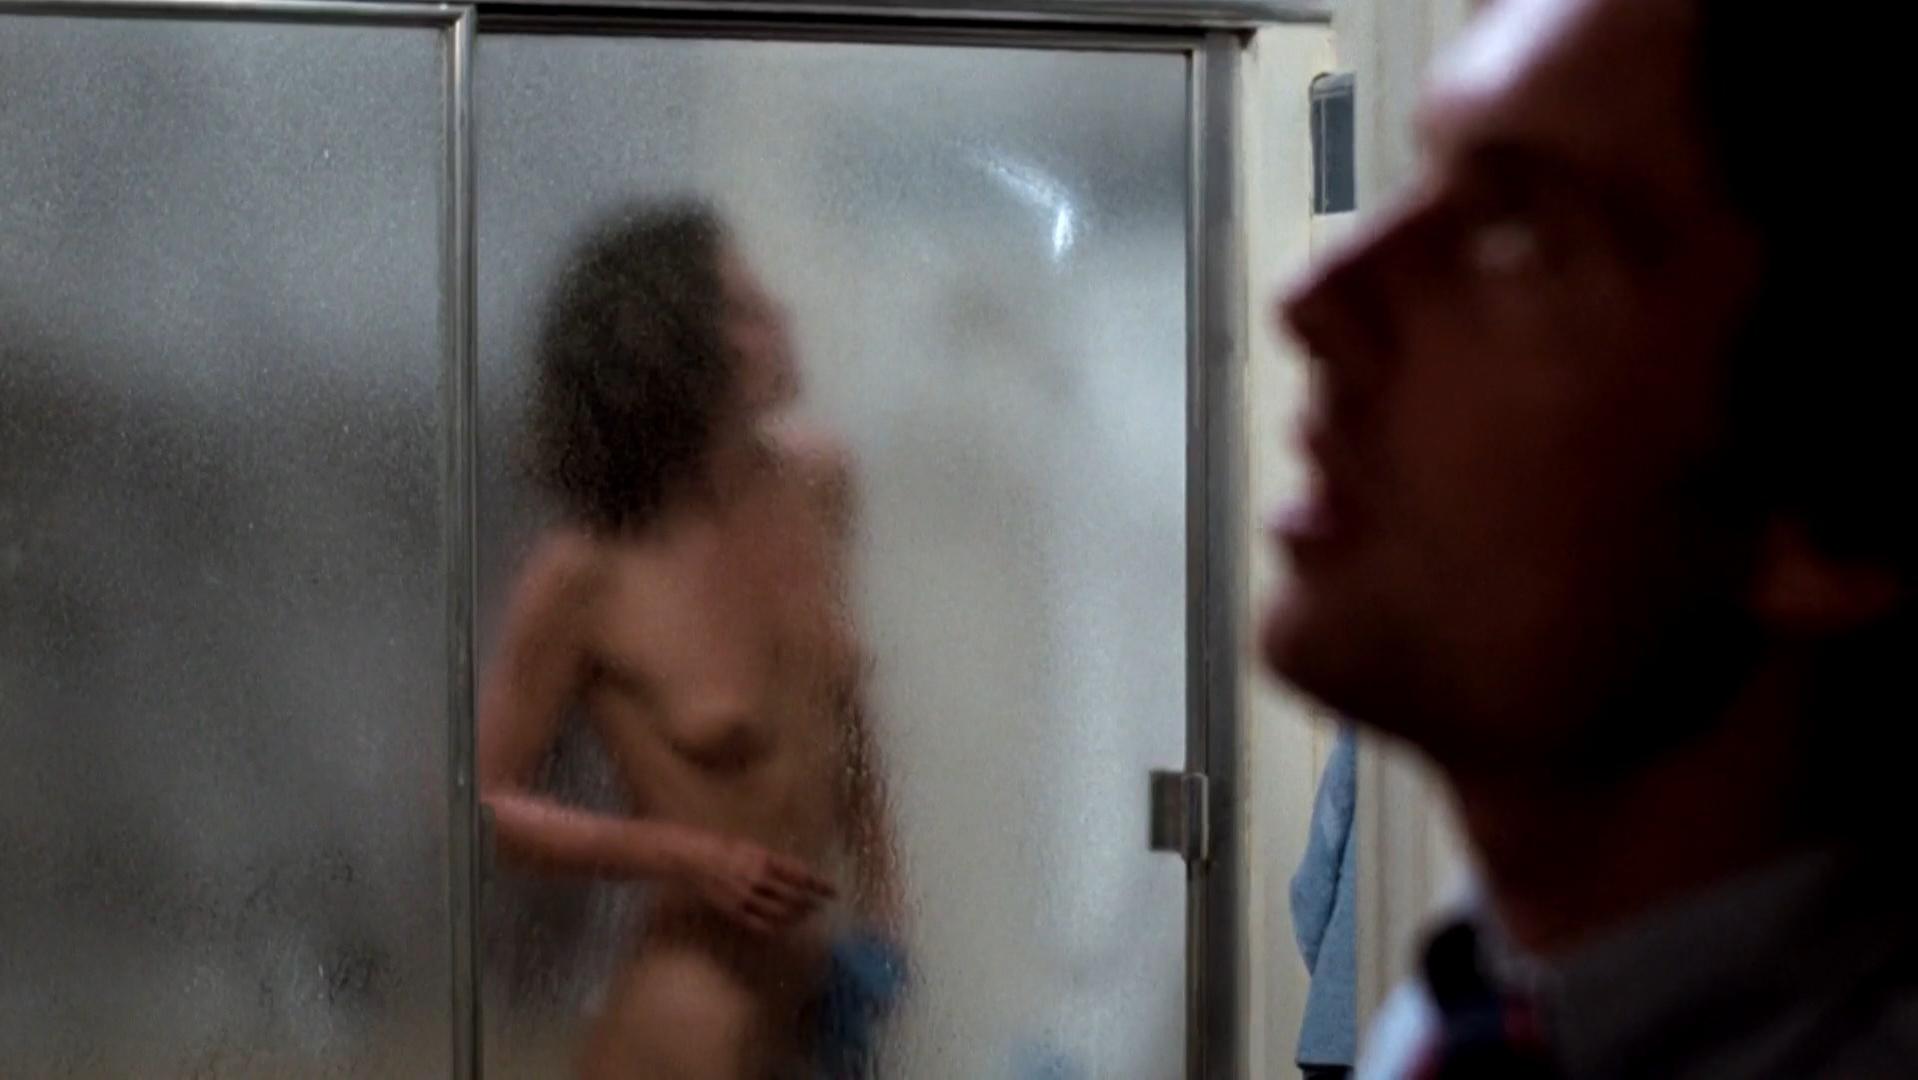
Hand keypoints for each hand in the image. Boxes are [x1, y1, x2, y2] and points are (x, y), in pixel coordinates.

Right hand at [680, 834, 836, 934]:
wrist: (693, 859)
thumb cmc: (723, 847)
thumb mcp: (753, 846)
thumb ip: (775, 861)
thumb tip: (799, 874)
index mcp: (765, 859)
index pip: (801, 875)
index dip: (819, 885)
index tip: (832, 891)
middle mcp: (758, 879)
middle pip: (794, 897)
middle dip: (811, 903)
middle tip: (821, 905)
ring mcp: (746, 898)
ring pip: (780, 913)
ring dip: (797, 916)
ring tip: (806, 916)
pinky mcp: (734, 912)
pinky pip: (760, 926)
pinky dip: (776, 929)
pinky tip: (784, 928)